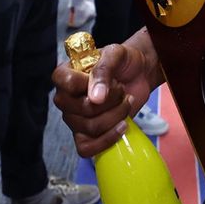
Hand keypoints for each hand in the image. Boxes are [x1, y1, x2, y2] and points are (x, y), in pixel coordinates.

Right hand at [52, 43, 152, 157]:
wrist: (139, 74)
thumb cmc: (124, 61)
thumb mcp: (116, 54)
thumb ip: (103, 70)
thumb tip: (95, 99)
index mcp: (65, 74)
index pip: (66, 83)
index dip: (90, 84)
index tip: (110, 79)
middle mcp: (65, 98)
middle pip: (81, 110)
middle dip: (111, 101)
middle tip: (121, 89)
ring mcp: (74, 118)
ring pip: (90, 128)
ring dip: (116, 115)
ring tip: (126, 101)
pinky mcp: (86, 134)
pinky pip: (87, 148)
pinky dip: (108, 139)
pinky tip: (123, 125)